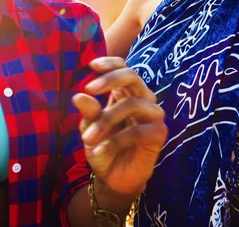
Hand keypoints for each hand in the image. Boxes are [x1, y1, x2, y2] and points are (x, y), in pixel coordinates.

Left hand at [72, 56, 166, 196]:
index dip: (110, 62)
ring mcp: (153, 115)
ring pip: (132, 104)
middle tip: (89, 89)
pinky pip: (137, 131)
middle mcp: (141, 98)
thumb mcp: (89, 127)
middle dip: (110, 79)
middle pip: (132, 76)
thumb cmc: (101, 145)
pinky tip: (98, 150)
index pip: (123, 67)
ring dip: (106, 121)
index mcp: (123, 92)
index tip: (91, 65)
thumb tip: (79, 95)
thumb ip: (88, 111)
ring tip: (87, 138)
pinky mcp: (159, 134)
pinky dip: (115, 141)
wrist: (112, 176)